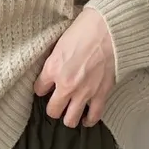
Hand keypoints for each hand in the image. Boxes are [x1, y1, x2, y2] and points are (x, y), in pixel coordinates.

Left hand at [35, 8, 114, 127]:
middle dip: (53, 108)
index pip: (39, 89)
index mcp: (52, 68)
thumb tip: (54, 66)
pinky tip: (86, 119)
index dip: (42, 88)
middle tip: (56, 103)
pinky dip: (89, 119)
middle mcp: (65, 85)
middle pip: (53, 110)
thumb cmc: (85, 28)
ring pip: (70, 120)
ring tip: (70, 114)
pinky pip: (94, 116)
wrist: (109, 29)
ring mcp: (83, 93)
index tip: (45, 87)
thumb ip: (55, 59)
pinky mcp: (101, 94)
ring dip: (69, 118)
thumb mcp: (60, 42)